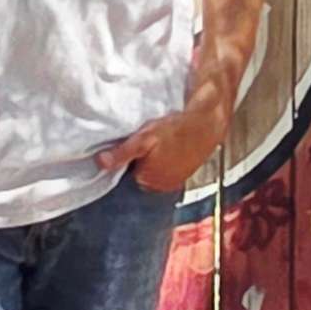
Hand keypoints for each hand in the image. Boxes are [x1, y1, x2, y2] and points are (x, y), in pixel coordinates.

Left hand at [97, 96, 222, 192]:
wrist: (209, 123)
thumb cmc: (177, 130)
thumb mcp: (144, 138)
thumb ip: (122, 153)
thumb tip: (101, 163)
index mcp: (149, 180)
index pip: (127, 172)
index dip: (129, 156)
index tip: (135, 143)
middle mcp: (163, 186)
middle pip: (141, 173)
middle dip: (142, 159)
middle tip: (149, 140)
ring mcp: (176, 180)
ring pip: (156, 170)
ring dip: (157, 158)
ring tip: (163, 141)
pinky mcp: (186, 173)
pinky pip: (170, 168)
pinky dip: (169, 158)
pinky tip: (173, 144)